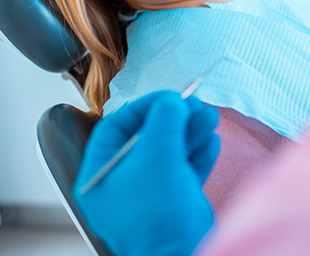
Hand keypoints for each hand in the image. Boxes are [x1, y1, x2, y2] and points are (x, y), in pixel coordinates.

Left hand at [74, 91, 219, 255]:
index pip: (115, 128)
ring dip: (190, 133)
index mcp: (99, 177)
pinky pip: (183, 175)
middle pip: (145, 140)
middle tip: (194, 104)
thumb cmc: (158, 212)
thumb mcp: (157, 152)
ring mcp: (146, 200)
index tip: (169, 97)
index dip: (144, 107)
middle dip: (173, 120)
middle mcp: (119, 189)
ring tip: (209, 117)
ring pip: (168, 156)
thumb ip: (164, 118)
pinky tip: (211, 141)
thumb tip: (171, 101)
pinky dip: (197, 156)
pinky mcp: (172, 210)